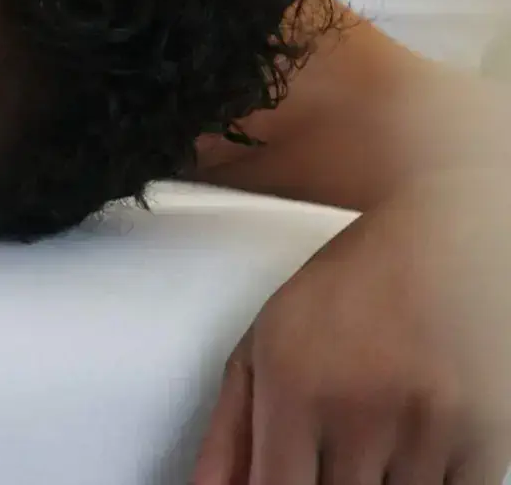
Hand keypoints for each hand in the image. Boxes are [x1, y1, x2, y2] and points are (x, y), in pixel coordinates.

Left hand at [192, 179, 510, 484]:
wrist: (443, 249)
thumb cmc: (344, 292)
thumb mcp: (263, 346)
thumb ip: (229, 430)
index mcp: (295, 390)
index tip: (280, 481)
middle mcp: (360, 415)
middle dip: (324, 484)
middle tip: (327, 453)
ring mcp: (426, 434)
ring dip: (375, 484)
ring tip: (369, 438)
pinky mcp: (482, 443)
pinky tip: (410, 453)